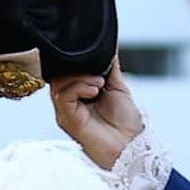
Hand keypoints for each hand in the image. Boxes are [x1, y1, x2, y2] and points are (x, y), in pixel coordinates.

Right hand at [49, 58, 144, 172]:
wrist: (132, 147)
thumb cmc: (125, 124)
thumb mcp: (117, 85)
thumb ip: (109, 65)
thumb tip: (108, 43)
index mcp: (78, 93)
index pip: (64, 70)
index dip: (72, 60)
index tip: (89, 54)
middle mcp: (69, 102)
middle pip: (57, 75)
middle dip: (76, 67)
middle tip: (97, 72)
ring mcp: (66, 112)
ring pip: (59, 84)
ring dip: (80, 77)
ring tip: (99, 83)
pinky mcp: (68, 121)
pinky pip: (63, 96)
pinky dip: (78, 87)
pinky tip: (94, 90)